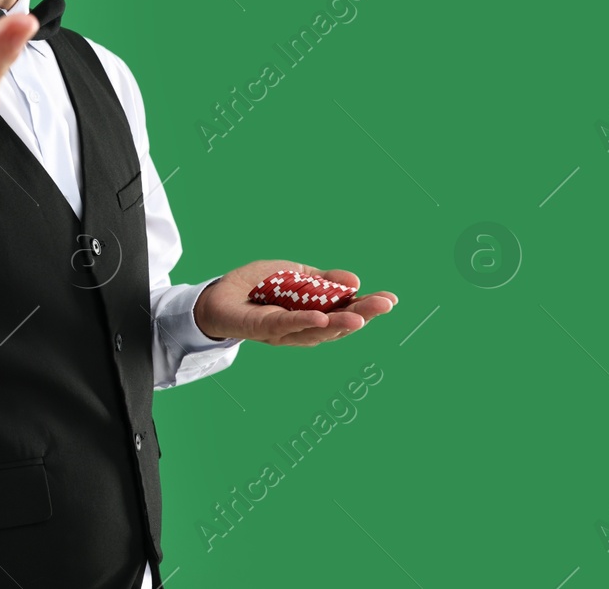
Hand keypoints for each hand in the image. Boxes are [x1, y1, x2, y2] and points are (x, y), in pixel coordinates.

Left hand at [194, 259, 396, 346]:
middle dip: (363, 314)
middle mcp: (302, 328)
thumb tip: (355, 280)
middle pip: (337, 324)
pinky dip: (303, 322)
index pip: (345, 311)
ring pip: (316, 330)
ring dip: (339, 322)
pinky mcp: (261, 329)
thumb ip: (322, 280)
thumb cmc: (257, 287)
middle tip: (386, 304)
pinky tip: (321, 317)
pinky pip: (284, 326)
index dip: (368, 306)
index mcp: (313, 313)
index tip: (392, 299)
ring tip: (361, 317)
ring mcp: (283, 332)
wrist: (216, 295)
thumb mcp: (294, 276)